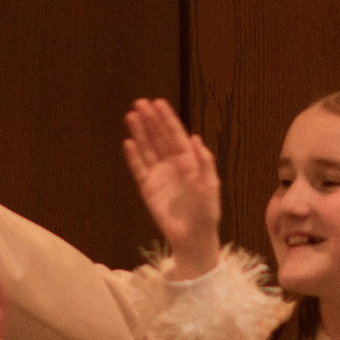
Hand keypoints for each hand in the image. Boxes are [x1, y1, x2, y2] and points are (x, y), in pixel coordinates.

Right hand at [121, 98, 223, 277]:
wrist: (193, 237)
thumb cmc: (206, 212)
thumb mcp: (211, 185)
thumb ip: (204, 162)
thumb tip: (195, 138)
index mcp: (189, 161)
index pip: (176, 135)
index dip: (167, 119)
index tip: (158, 103)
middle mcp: (173, 164)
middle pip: (159, 137)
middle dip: (150, 120)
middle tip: (139, 102)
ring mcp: (159, 175)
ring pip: (147, 148)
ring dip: (139, 132)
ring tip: (131, 115)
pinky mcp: (148, 188)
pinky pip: (138, 169)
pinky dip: (133, 156)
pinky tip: (128, 143)